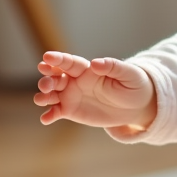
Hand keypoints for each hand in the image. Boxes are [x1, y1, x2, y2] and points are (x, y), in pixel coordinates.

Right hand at [34, 51, 156, 131]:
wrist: (136, 106)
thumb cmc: (133, 85)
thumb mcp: (128, 75)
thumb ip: (113, 67)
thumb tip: (95, 63)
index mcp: (87, 69)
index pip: (69, 62)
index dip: (58, 59)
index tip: (46, 57)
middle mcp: (75, 81)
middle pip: (56, 77)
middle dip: (48, 79)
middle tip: (46, 84)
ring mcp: (71, 96)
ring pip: (52, 94)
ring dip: (44, 96)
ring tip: (41, 100)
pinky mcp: (71, 111)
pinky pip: (56, 112)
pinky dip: (49, 115)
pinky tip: (45, 119)